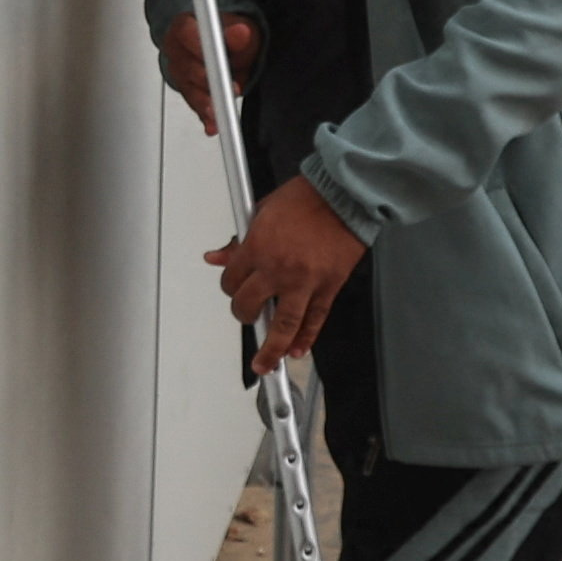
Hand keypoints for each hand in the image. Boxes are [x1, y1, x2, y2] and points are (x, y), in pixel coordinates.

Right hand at [162, 11, 262, 137]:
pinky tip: (213, 125)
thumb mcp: (236, 27)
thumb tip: (241, 33)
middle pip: (187, 67)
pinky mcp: (188, 93)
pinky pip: (196, 106)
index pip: (185, 34)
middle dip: (207, 80)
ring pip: (190, 90)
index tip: (218, 60)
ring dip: (206, 103)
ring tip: (219, 113)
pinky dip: (206, 117)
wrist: (221, 45)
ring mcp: (180, 74)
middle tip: (226, 89)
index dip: (201, 48)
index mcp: (183, 28)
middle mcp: (177, 52)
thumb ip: (238, 33)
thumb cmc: (225, 35)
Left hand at [210, 172, 364, 375]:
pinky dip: (305, 338)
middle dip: (244, 315)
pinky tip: (297, 351)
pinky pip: (314, 320)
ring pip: (283, 325)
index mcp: (257, 247)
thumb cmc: (306, 197)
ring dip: (271, 350)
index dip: (230, 286)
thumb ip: (239, 241)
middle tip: (247, 316)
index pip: (231, 281)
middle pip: (249, 306)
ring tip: (265, 366)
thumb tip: (216, 257)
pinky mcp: (328, 287)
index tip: (234, 287)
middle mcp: (278, 269)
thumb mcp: (261, 211)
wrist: (344, 194)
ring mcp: (304, 282)